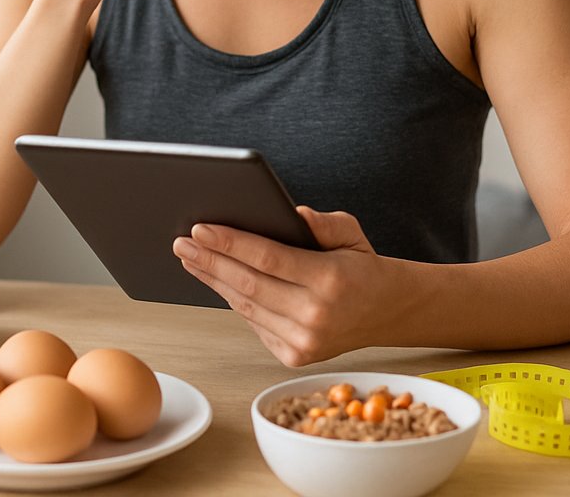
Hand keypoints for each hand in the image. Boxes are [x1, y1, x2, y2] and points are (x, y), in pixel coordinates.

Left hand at [172, 206, 399, 365]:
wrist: (386, 312)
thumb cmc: (362, 266)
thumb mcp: (351, 233)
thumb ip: (323, 222)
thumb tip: (291, 214)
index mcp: (329, 280)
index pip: (267, 258)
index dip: (230, 243)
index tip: (200, 229)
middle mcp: (315, 316)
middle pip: (247, 284)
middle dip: (209, 261)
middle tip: (182, 242)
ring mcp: (303, 341)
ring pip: (245, 306)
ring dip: (213, 281)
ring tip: (191, 258)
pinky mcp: (294, 356)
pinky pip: (254, 323)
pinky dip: (234, 301)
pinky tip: (217, 280)